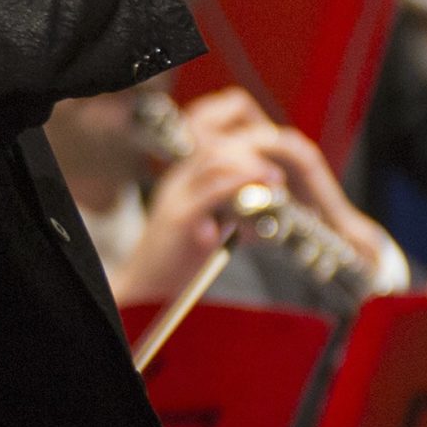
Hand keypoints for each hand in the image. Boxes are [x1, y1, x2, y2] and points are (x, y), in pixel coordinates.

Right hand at [112, 87, 392, 303]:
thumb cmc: (176, 261)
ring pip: (215, 159)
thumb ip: (225, 205)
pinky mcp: (180, 217)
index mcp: (183, 179)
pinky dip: (242, 184)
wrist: (144, 290)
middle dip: (253, 147)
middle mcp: (178, 181)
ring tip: (276, 178)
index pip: (211, 138)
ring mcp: (177, 196)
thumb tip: (258, 195)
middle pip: (215, 141)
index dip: (243, 137)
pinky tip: (262, 191)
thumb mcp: (204, 223)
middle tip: (282, 163)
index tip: (273, 152)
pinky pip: (213, 188)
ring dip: (252, 165)